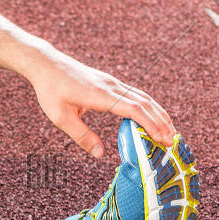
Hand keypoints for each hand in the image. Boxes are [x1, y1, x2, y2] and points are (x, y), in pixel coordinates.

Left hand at [23, 48, 176, 157]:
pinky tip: (152, 116)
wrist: (46, 64)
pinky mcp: (110, 83)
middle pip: (145, 103)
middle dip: (161, 122)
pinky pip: (135, 94)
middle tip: (172, 142)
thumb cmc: (50, 90)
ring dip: (158, 114)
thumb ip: (81, 136)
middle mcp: (111, 87)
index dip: (151, 124)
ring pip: (143, 97)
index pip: (134, 109)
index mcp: (101, 95)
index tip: (162, 139)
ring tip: (169, 131)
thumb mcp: (60, 117)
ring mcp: (112, 83)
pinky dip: (148, 106)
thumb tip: (100, 155)